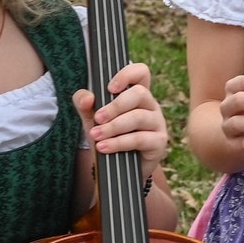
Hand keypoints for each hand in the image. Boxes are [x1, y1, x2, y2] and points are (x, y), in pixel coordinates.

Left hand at [74, 62, 169, 181]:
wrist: (117, 170)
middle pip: (140, 93)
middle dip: (115, 106)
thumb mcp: (92, 119)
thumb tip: (86, 98)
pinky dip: (118, 143)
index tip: (110, 88)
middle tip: (98, 118)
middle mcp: (150, 105)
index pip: (141, 72)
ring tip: (95, 135)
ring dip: (113, 127)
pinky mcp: (159, 142)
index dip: (128, 74)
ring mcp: (157, 123)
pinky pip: (140, 139)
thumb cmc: (108, 137)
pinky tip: (103, 147)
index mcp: (136, 94)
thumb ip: (85, 105)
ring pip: (138, 117)